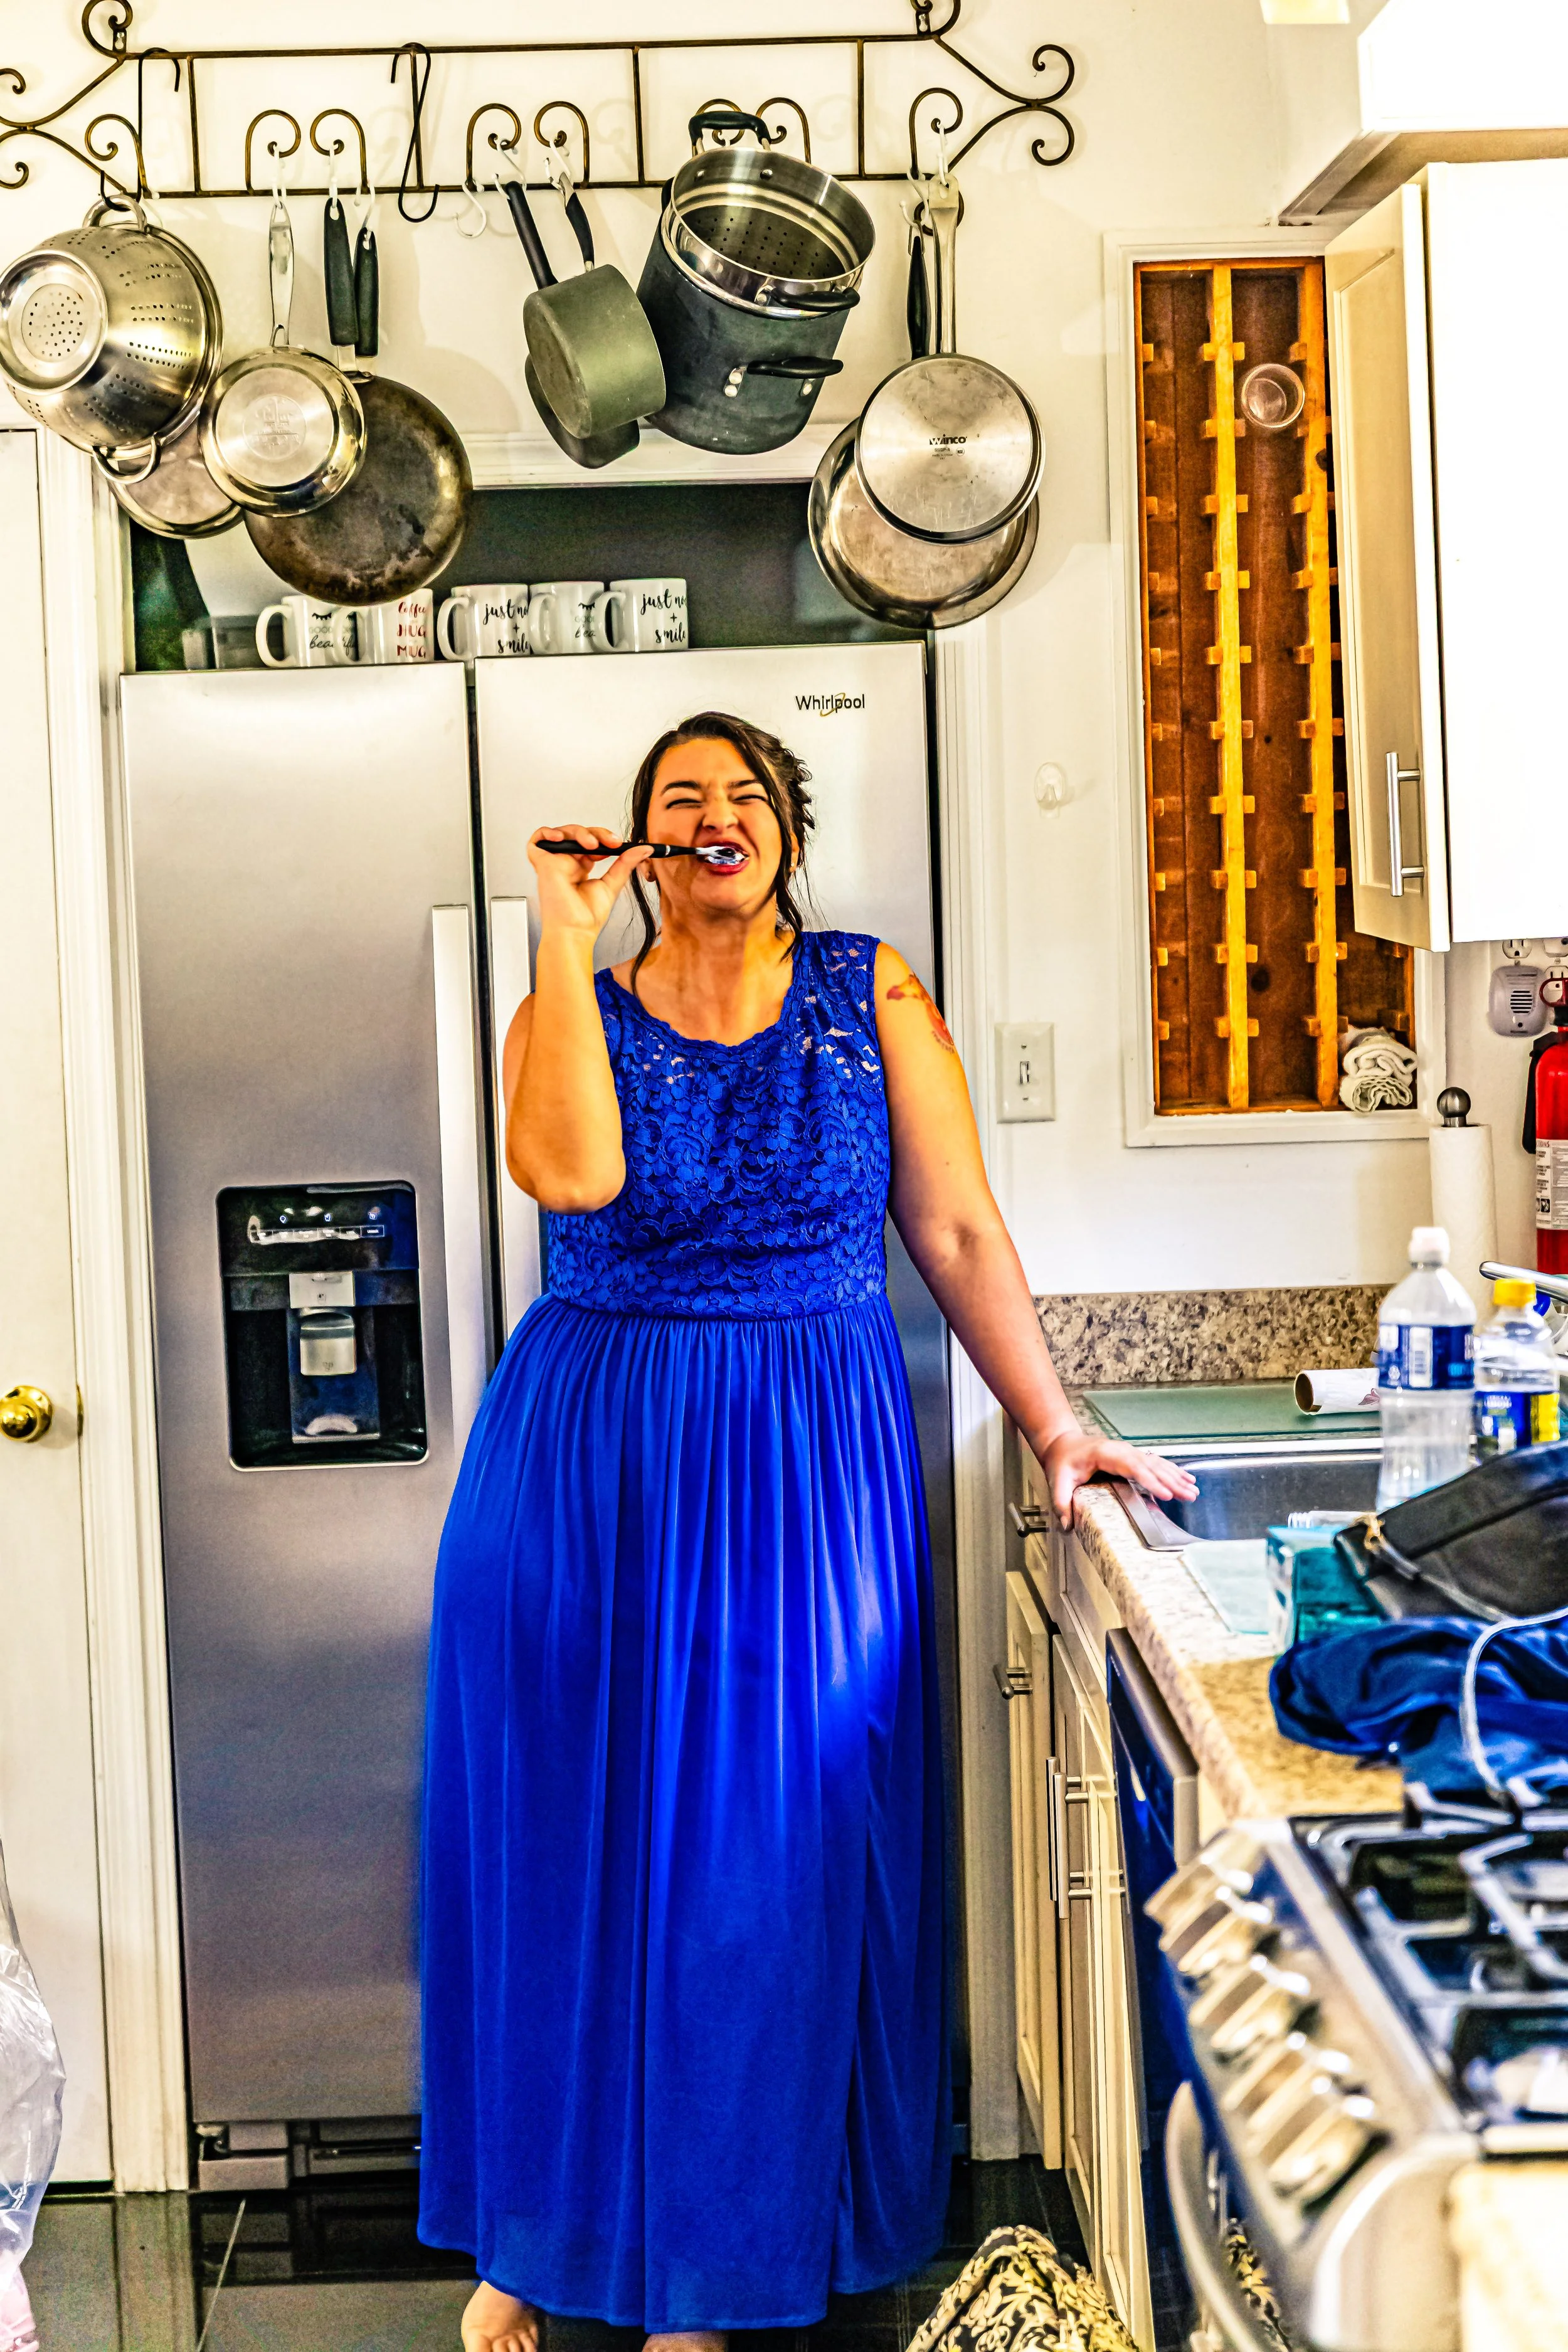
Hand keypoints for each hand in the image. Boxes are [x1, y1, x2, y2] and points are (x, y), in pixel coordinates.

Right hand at [528, 825, 651, 937]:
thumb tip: (644, 849)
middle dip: (596, 833)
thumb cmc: (587, 917)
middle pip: (578, 834)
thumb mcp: (612, 884)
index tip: (618, 844)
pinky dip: (548, 833)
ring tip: (592, 844)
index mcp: (580, 868)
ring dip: (579, 832)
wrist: (576, 931)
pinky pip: (538, 839)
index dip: (603, 838)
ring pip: (563, 833)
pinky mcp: (542, 864)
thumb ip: (626, 864)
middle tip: (611, 842)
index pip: (590, 842)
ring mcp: (554, 863)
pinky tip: (561, 838)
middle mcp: (566, 864)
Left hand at [1039, 1429, 1198, 1527]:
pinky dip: (1172, 1471)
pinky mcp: (1132, 1456)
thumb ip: (1061, 1501)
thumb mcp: (1057, 1480)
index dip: (1150, 1480)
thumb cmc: (1062, 1460)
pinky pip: (1155, 1463)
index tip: (1165, 1494)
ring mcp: (1128, 1452)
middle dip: (1171, 1481)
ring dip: (1176, 1476)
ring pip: (1156, 1463)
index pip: (1131, 1466)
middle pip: (1150, 1465)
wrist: (1063, 1443)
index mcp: (1104, 1453)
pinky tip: (1187, 1479)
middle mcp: (1121, 1450)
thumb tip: (1067, 1525)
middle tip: (1189, 1495)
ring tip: (1193, 1490)